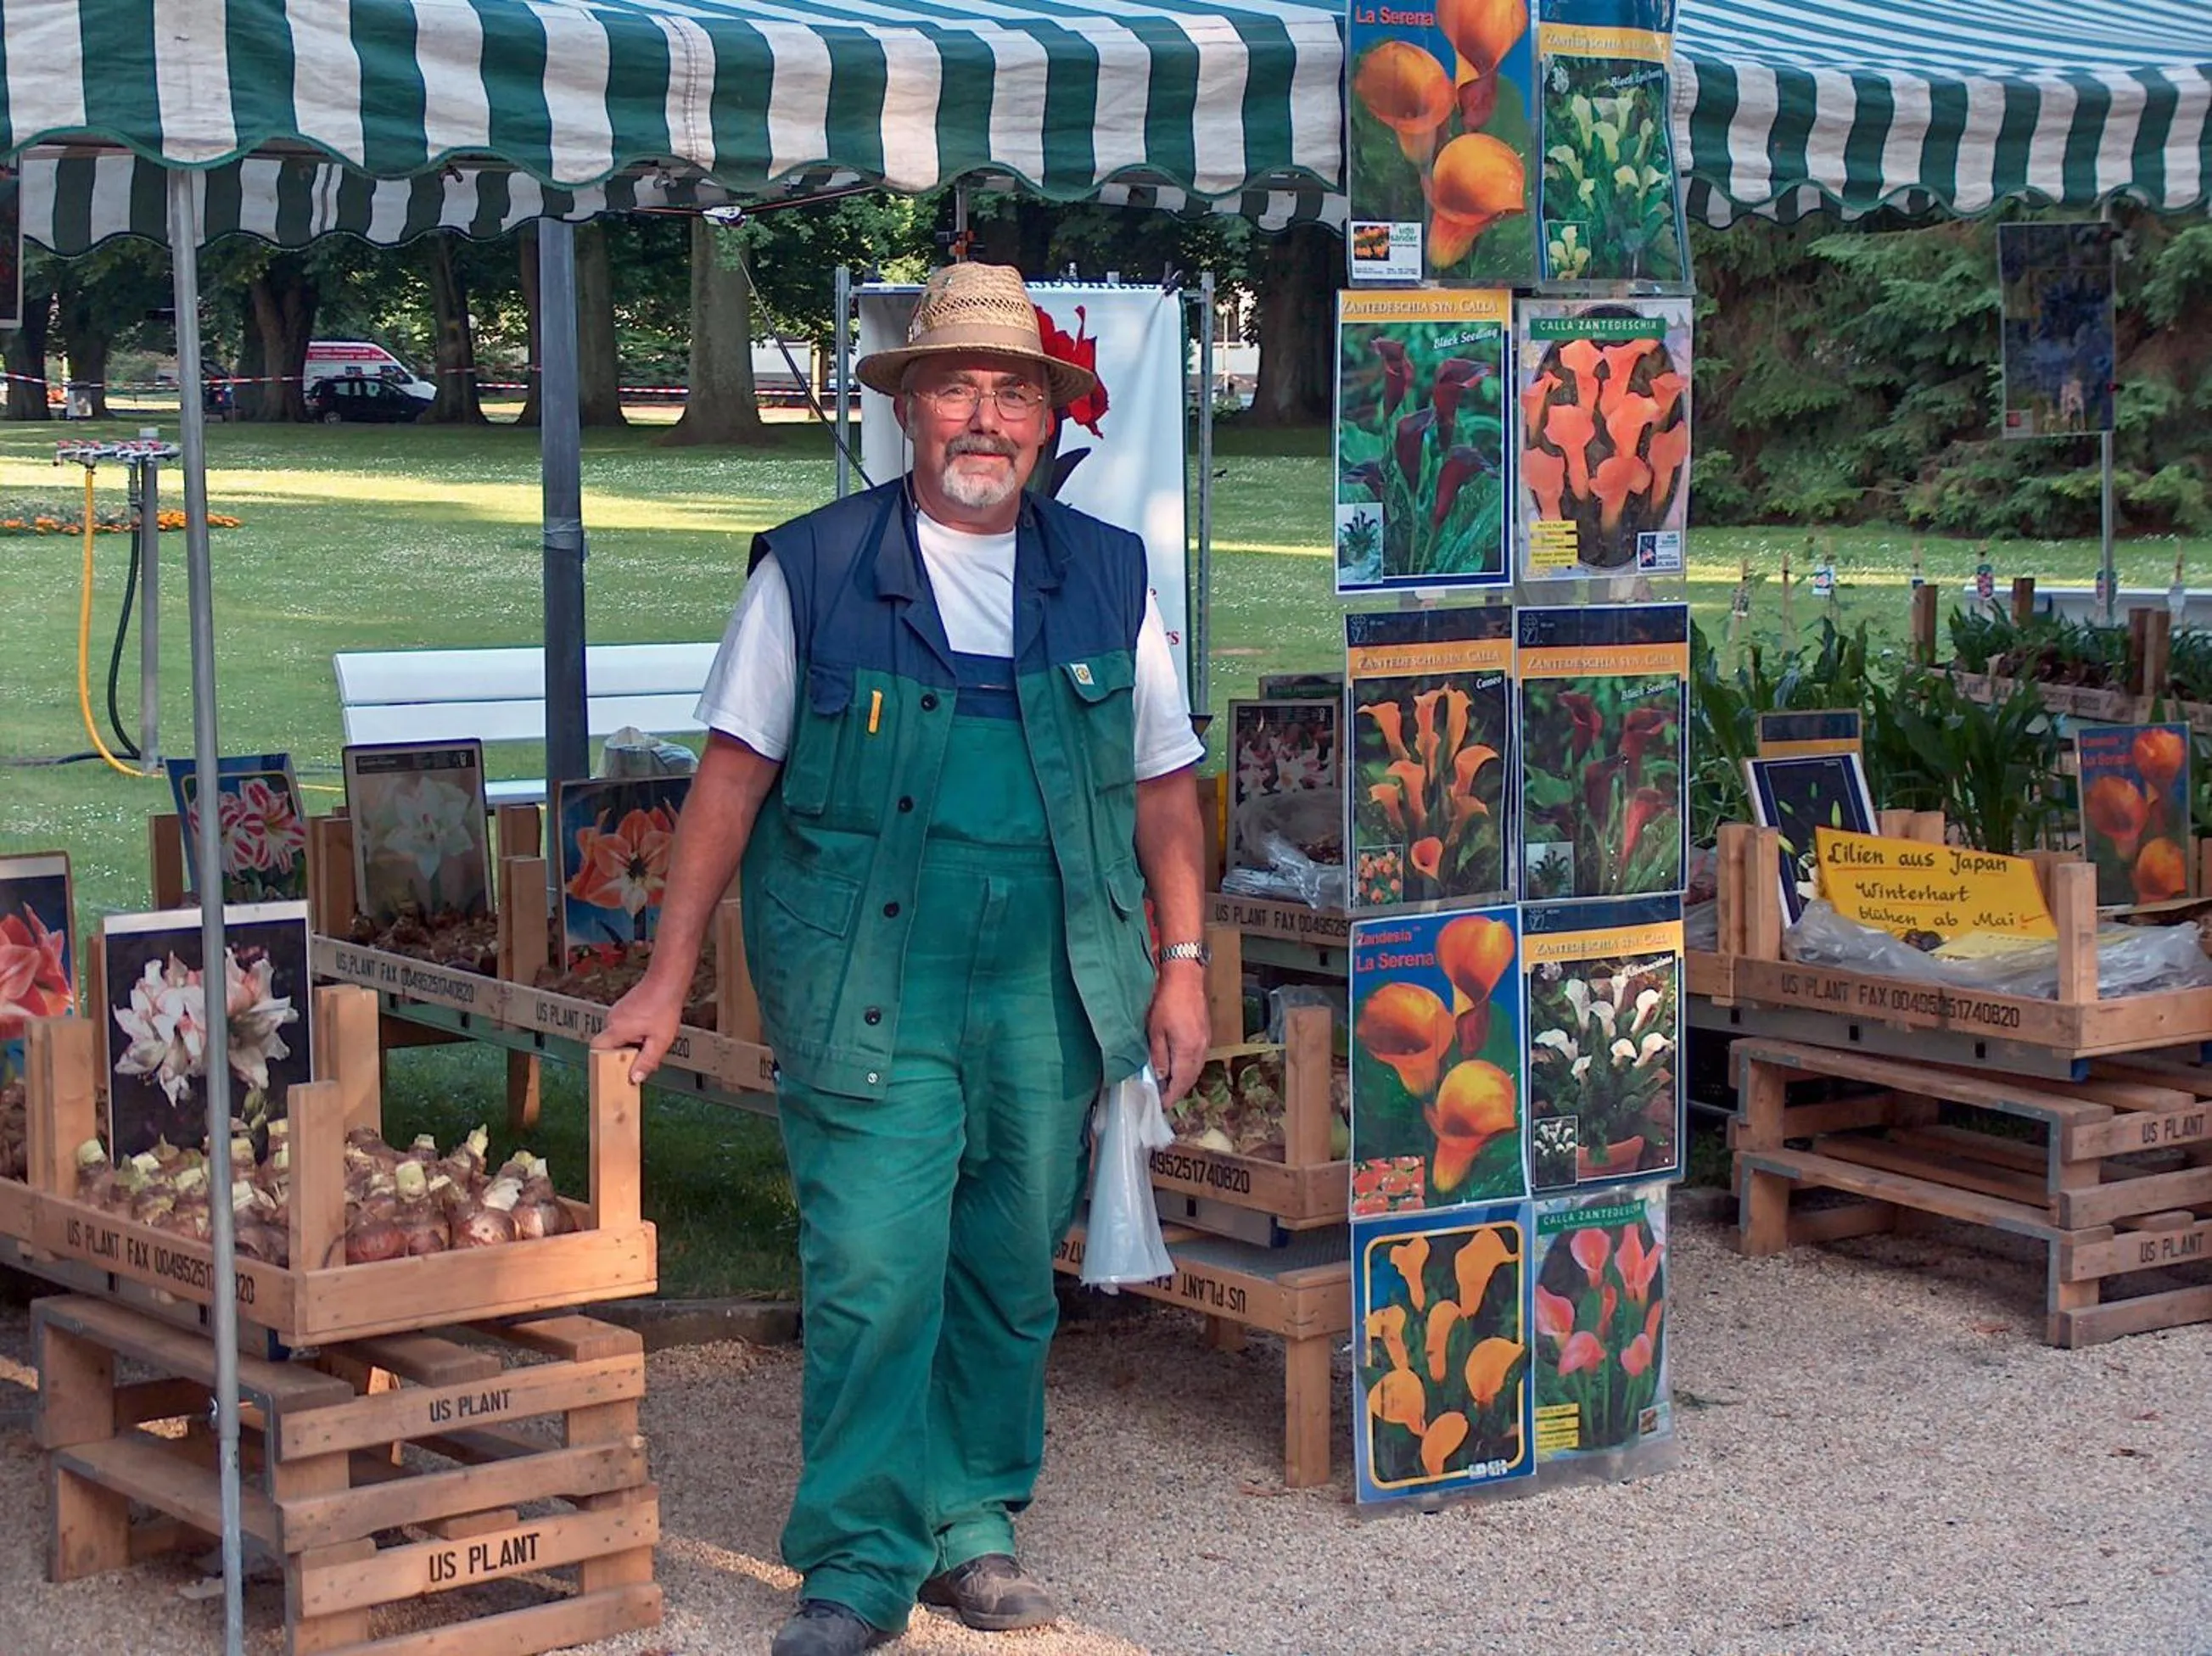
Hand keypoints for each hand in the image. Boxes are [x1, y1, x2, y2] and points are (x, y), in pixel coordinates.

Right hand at [591, 970, 686, 1084]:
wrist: (667, 981)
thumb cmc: (664, 1008)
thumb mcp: (660, 1041)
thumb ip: (647, 1061)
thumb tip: (635, 1078)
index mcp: (617, 1029)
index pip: (597, 1049)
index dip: (603, 1061)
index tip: (617, 1068)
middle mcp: (613, 1019)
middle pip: (610, 1044)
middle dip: (626, 1052)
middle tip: (643, 1053)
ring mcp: (618, 1011)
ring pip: (619, 1035)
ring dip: (633, 1041)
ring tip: (651, 1038)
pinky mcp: (625, 1007)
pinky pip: (625, 1025)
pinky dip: (635, 1031)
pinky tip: (651, 1029)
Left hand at [1147, 962, 1210, 1108]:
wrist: (1185, 976)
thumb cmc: (1167, 1001)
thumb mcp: (1155, 1031)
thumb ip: (1159, 1056)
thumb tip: (1160, 1077)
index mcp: (1188, 1051)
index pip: (1181, 1083)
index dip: (1171, 1096)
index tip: (1161, 1105)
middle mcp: (1200, 1049)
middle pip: (1191, 1078)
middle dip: (1178, 1091)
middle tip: (1163, 1098)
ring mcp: (1205, 1041)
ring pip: (1195, 1069)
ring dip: (1184, 1079)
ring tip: (1169, 1084)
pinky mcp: (1205, 1033)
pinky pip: (1198, 1058)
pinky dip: (1188, 1067)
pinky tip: (1178, 1065)